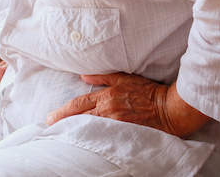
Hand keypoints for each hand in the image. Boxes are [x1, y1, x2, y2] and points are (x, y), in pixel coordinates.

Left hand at [45, 73, 209, 137]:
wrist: (169, 108)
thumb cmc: (148, 92)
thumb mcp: (124, 78)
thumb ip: (103, 78)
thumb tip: (84, 76)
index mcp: (106, 97)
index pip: (79, 105)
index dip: (63, 111)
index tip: (51, 117)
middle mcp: (108, 112)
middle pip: (80, 118)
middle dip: (64, 122)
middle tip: (50, 127)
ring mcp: (116, 125)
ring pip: (90, 129)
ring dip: (75, 131)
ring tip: (62, 134)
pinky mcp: (124, 135)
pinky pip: (104, 137)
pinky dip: (93, 138)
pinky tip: (84, 142)